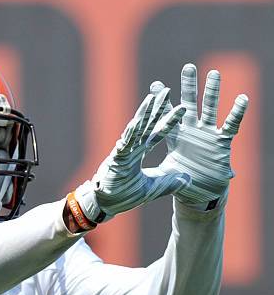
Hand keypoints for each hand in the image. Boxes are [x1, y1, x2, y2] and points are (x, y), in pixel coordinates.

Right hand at [74, 88, 189, 222]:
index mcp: (140, 153)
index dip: (169, 121)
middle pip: (147, 124)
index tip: (182, 108)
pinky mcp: (116, 159)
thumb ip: (169, 184)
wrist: (106, 205)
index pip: (157, 133)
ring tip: (152, 98)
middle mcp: (132, 148)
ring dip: (143, 114)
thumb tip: (188, 180)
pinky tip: (136, 121)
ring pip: (135, 129)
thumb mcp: (152, 189)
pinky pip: (124, 143)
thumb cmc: (124, 195)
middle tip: (168, 90)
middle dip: (157, 108)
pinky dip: (130, 132)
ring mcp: (123, 152)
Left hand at [151, 63, 247, 210]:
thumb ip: (154, 168)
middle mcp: (191, 131)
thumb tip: (137, 168)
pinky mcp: (221, 142)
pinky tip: (242, 98)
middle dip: (189, 87)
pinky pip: (231, 125)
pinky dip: (236, 113)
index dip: (162, 102)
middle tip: (188, 67)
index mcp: (175, 137)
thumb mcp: (166, 173)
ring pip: (210, 109)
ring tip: (214, 73)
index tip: (155, 84)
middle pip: (189, 104)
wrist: (200, 193)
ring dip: (213, 92)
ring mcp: (207, 134)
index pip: (166, 116)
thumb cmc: (181, 182)